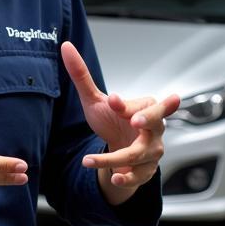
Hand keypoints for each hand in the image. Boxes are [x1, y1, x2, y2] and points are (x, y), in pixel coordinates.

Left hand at [61, 41, 179, 201]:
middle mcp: (154, 128)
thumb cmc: (113, 120)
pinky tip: (112, 177)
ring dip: (115, 158)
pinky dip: (126, 178)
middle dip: (148, 119)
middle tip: (135, 120)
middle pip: (158, 122)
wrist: (118, 147)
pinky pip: (139, 175)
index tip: (113, 100)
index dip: (128, 104)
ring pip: (139, 154)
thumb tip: (65, 47)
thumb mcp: (95, 99)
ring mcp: (152, 150)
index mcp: (146, 107)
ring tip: (91, 160)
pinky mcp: (146, 170)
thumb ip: (81, 75)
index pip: (142, 104)